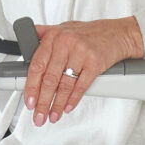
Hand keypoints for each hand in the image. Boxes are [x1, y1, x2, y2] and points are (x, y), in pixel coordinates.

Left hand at [24, 17, 143, 125]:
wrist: (118, 34)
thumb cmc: (91, 33)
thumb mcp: (64, 28)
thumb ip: (45, 35)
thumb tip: (26, 41)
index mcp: (54, 36)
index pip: (37, 65)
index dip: (31, 87)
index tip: (29, 101)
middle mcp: (66, 43)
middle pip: (50, 79)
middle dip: (42, 102)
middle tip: (39, 116)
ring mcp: (81, 53)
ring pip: (65, 85)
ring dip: (57, 104)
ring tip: (52, 116)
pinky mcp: (95, 63)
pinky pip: (81, 85)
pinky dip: (73, 99)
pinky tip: (67, 107)